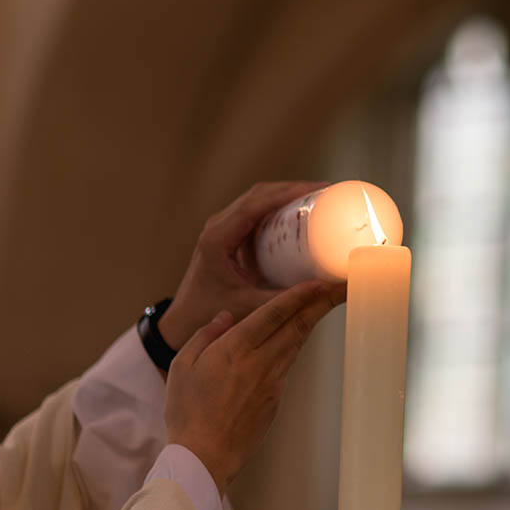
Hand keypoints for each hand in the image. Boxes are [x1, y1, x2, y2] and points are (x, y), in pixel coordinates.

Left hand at [159, 181, 330, 349]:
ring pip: (256, 199)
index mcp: (217, 239)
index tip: (314, 190)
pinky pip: (253, 210)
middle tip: (323, 192)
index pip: (254, 206)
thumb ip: (287, 300)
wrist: (183, 320)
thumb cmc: (210, 314)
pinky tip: (296, 212)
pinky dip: (276, 205)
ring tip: (315, 198)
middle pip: (257, 195)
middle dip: (291, 188)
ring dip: (284, 194)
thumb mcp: (250, 307)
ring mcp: (221, 228)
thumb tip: (326, 289)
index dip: (285, 194)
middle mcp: (217, 227)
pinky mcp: (227, 234)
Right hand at [164, 281, 343, 492]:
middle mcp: (260, 362)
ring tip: (326, 302)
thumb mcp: (182, 366)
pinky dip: (296, 344)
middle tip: (340, 286)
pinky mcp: (275, 398)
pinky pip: (288, 364)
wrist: (204, 455)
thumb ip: (205, 336)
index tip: (320, 282)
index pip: (275, 314)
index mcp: (235, 349)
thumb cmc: (187, 411)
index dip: (300, 295)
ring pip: (297, 343)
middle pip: (297, 326)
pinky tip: (298, 336)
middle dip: (321, 303)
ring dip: (312, 320)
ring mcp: (272, 381)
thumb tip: (225, 317)